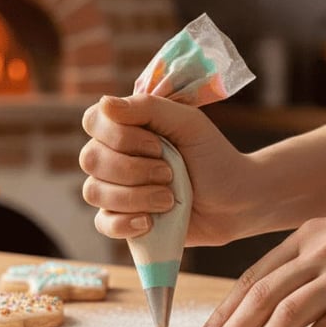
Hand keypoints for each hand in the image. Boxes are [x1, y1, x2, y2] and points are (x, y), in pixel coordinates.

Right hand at [79, 94, 253, 245]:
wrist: (236, 200)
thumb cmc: (212, 156)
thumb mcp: (187, 123)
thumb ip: (148, 108)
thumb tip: (104, 102)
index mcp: (124, 127)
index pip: (93, 122)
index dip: (119, 136)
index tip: (157, 145)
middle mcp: (112, 156)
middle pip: (89, 159)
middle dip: (133, 170)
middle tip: (169, 173)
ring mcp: (114, 190)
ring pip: (94, 192)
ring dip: (135, 197)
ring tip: (169, 199)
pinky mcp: (122, 220)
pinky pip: (102, 223)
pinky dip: (125, 223)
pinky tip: (149, 222)